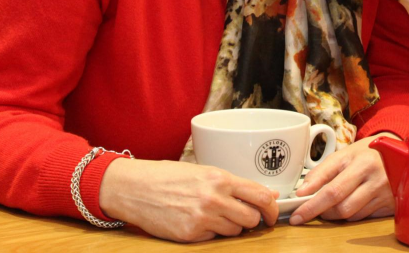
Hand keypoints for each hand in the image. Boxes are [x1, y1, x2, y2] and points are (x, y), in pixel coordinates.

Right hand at [99, 158, 279, 242]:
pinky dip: (211, 233)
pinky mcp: (191, 235)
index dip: (272, 208)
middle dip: (252, 220)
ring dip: (231, 227)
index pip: (260, 196)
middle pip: (252, 218)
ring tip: (215, 216)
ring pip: (235, 231)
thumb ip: (233, 183)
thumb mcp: (203, 171)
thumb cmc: (167, 176)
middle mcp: (214, 198)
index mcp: (220, 178)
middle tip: (244, 217)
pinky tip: (198, 221)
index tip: (273, 213)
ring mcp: (202, 218)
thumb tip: (264, 194)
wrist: (135, 188)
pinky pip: (214, 238)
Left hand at [288, 133, 395, 225]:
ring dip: (334, 214)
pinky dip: (350, 214)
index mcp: (361, 163)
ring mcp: (384, 195)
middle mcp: (375, 179)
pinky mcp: (390, 206)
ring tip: (329, 204)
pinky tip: (349, 203)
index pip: (332, 189)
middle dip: (320, 211)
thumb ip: (323, 170)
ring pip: (351, 215)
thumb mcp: (345, 153)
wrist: (401, 153)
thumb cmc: (367, 153)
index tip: (297, 212)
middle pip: (341, 206)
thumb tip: (304, 191)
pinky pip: (363, 217)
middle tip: (305, 212)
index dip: (312, 204)